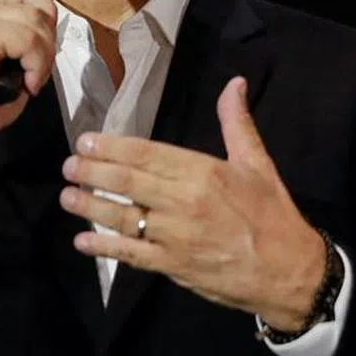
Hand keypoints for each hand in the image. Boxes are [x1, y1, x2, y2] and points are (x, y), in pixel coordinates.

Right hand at [0, 0, 59, 170]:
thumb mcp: (4, 61)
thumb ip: (20, 35)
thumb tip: (47, 29)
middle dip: (48, 17)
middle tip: (43, 57)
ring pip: (33, 16)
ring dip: (45, 50)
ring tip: (35, 77)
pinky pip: (27, 38)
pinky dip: (37, 62)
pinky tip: (28, 84)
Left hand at [59, 76, 325, 330]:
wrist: (287, 271)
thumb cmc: (272, 213)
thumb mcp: (257, 163)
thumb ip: (237, 123)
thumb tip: (235, 84)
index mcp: (202, 172)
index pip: (146, 154)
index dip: (111, 147)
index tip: (86, 141)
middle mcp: (183, 203)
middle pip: (127, 183)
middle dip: (93, 172)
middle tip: (69, 166)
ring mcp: (174, 237)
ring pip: (122, 218)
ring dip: (90, 207)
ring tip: (67, 197)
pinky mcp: (172, 266)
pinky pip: (130, 254)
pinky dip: (104, 248)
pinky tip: (83, 241)